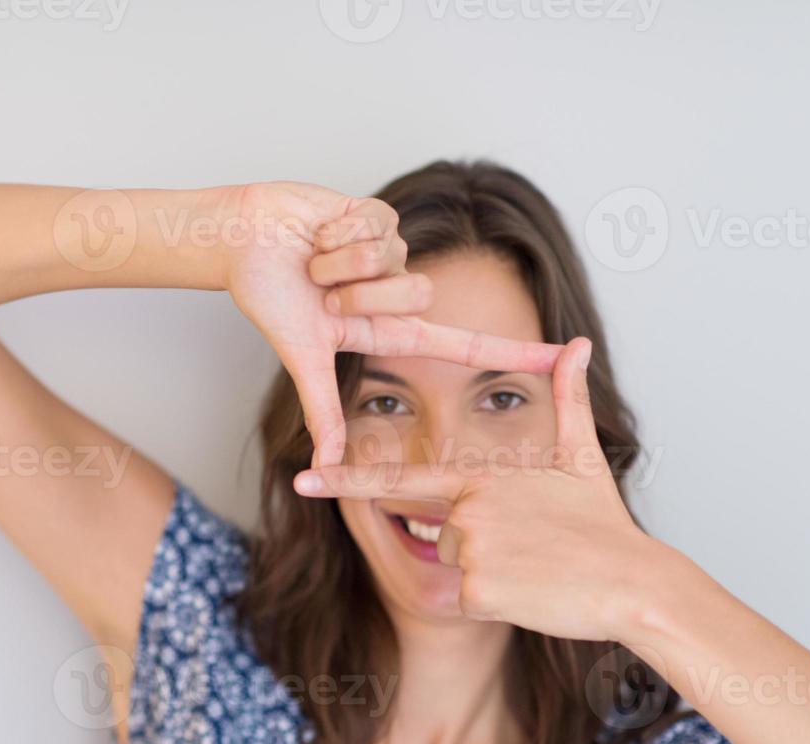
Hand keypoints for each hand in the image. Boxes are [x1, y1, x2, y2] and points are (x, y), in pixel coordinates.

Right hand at [218, 181, 565, 466]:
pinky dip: (339, 231)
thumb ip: (322, 409)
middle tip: (321, 290)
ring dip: (342, 262)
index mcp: (386, 329)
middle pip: (415, 296)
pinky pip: (378, 223)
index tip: (568, 358)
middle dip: (358, 294)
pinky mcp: (379, 213)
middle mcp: (394, 292)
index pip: (463, 345)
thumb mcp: (301, 354)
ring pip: (393, 259)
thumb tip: (324, 464)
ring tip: (314, 260)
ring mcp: (389, 253)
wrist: (241, 238)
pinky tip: (319, 231)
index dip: (516, 353)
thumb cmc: (266, 294)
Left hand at [291, 338, 662, 641]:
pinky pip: (469, 600)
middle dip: (481, 547)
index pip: (401, 478)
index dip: (345, 480)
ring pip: (455, 567)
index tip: (301, 478)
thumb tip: (577, 344)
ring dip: (491, 575)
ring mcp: (469, 549)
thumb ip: (568, 400)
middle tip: (532, 548)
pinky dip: (497, 603)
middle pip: (443, 534)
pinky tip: (531, 592)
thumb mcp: (581, 459)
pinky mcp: (475, 590)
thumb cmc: (603, 526)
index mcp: (480, 476)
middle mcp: (467, 508)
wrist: (633, 584)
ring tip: (536, 568)